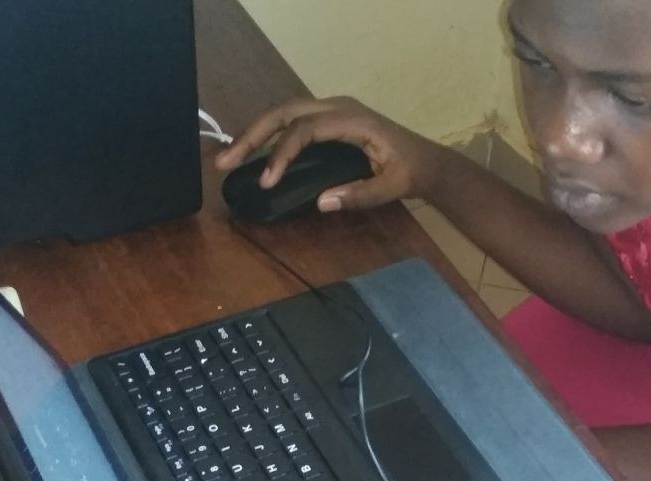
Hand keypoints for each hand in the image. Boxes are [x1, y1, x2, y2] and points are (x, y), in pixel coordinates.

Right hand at [214, 97, 445, 211]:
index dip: (281, 153)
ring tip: (229, 158)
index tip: (266, 181)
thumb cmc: (410, 172)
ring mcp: (331, 110)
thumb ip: (360, 195)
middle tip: (224, 162)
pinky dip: (269, 135)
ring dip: (255, 133)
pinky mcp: (327, 120)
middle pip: (283, 112)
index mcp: (351, 119)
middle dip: (252, 135)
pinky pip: (292, 121)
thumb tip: (321, 202)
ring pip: (283, 113)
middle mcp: (336, 107)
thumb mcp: (391, 187)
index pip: (304, 129)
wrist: (426, 161)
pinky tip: (253, 153)